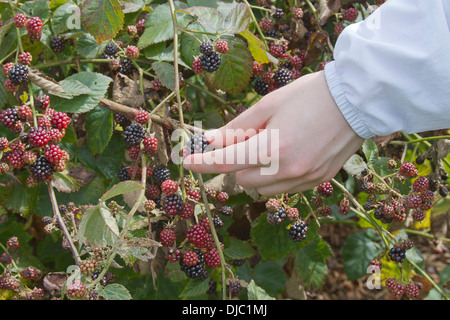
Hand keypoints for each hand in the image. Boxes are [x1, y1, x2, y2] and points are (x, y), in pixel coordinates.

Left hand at [183, 71, 363, 195]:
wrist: (356, 100)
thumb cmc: (310, 95)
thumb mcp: (268, 105)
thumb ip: (237, 127)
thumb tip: (209, 141)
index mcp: (273, 148)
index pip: (225, 162)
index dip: (202, 163)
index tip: (186, 162)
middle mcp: (288, 171)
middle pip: (242, 180)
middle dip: (236, 162)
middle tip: (247, 140)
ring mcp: (305, 179)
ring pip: (262, 189)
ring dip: (255, 173)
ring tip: (272, 147)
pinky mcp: (317, 182)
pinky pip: (284, 189)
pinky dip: (276, 177)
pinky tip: (288, 156)